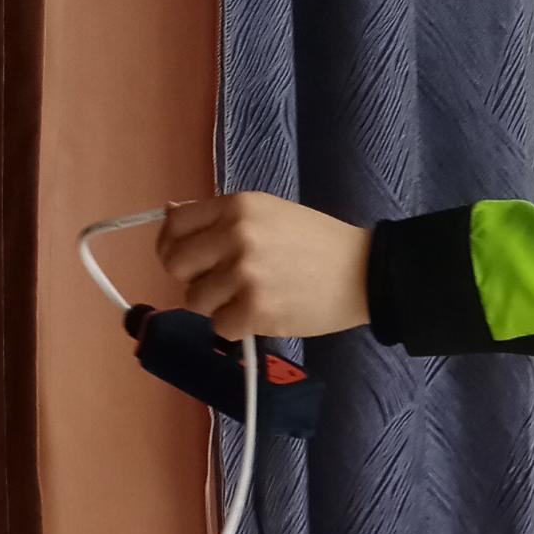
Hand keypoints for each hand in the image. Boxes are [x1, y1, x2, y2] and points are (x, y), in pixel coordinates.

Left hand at [156, 194, 371, 339]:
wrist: (364, 273)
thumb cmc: (317, 243)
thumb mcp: (268, 212)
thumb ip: (220, 217)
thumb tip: (169, 214)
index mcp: (237, 206)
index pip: (174, 224)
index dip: (172, 245)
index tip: (187, 259)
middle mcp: (236, 235)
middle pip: (176, 264)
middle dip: (193, 278)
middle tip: (221, 284)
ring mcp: (244, 274)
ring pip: (195, 300)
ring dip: (217, 305)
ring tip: (250, 298)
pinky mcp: (255, 310)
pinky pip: (220, 326)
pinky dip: (237, 327)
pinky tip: (262, 314)